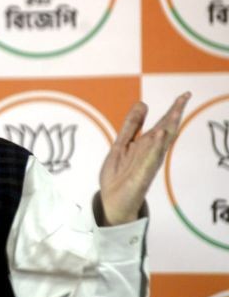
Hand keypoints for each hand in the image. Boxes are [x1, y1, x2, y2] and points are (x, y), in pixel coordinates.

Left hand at [98, 92, 190, 225]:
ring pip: (161, 142)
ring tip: (176, 111)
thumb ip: (131, 125)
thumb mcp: (121, 143)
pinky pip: (150, 159)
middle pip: (166, 130)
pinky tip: (159, 135)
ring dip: (168, 127)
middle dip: (174, 113)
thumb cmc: (119, 175)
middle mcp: (150, 152)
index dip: (173, 109)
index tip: (185, 94)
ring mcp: (148, 163)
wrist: (112, 201)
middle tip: (185, 96)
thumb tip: (143, 103)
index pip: (162, 124)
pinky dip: (155, 147)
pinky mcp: (142, 175)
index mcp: (146, 145)